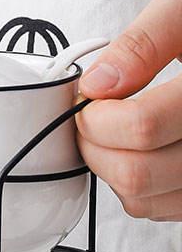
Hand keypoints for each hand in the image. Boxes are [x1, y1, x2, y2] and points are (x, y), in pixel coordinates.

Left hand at [77, 0, 181, 220]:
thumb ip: (143, 43)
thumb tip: (99, 84)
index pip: (141, 126)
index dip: (95, 112)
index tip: (90, 94)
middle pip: (136, 173)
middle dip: (95, 142)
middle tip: (96, 112)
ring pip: (143, 199)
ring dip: (110, 165)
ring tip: (116, 127)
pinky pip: (160, 208)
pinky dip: (135, 184)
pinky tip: (140, 147)